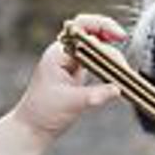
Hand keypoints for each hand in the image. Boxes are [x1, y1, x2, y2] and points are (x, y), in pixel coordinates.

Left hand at [13, 14, 125, 138]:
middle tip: (122, 39)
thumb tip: (117, 89)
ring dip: (108, 45)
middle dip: (107, 31)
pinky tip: (116, 66)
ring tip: (121, 55)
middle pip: (88, 30)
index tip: (118, 37)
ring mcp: (69, 61)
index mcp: (58, 54)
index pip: (81, 29)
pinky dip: (106, 59)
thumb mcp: (71, 103)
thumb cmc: (43, 112)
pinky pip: (94, 57)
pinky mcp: (75, 71)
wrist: (33, 127)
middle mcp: (63, 53)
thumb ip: (95, 95)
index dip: (102, 28)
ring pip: (92, 43)